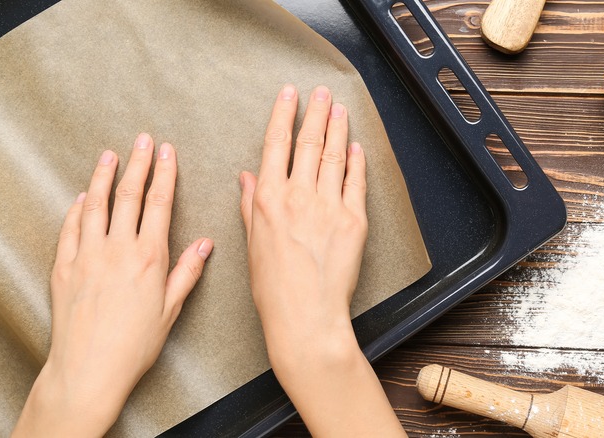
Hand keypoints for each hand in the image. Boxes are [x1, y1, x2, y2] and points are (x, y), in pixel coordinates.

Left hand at [13, 134, 211, 436]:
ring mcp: (87, 255)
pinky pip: (70, 228)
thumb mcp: (171, 309)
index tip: (166, 152)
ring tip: (109, 154)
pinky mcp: (64, 267)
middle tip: (142, 140)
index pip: (158, 204)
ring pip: (95, 205)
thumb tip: (204, 243)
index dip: (163, 174)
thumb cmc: (134, 344)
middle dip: (138, 164)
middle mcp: (117, 250)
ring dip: (103, 176)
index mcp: (148, 258)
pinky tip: (82, 197)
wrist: (89, 368)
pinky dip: (77, 208)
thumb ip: (187, 271)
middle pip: (128, 196)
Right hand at [240, 85, 404, 436]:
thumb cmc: (274, 288)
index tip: (289, 95)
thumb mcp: (252, 244)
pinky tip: (356, 147)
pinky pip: (356, 182)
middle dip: (316, 113)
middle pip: (309, 143)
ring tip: (340, 109)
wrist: (306, 316)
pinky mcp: (354, 220)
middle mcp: (299, 197)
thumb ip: (250, 205)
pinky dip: (356, 161)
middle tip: (322, 93)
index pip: (276, 145)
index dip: (283, 115)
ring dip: (338, 128)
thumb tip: (247, 176)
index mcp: (269, 200)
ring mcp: (329, 206)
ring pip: (335, 156)